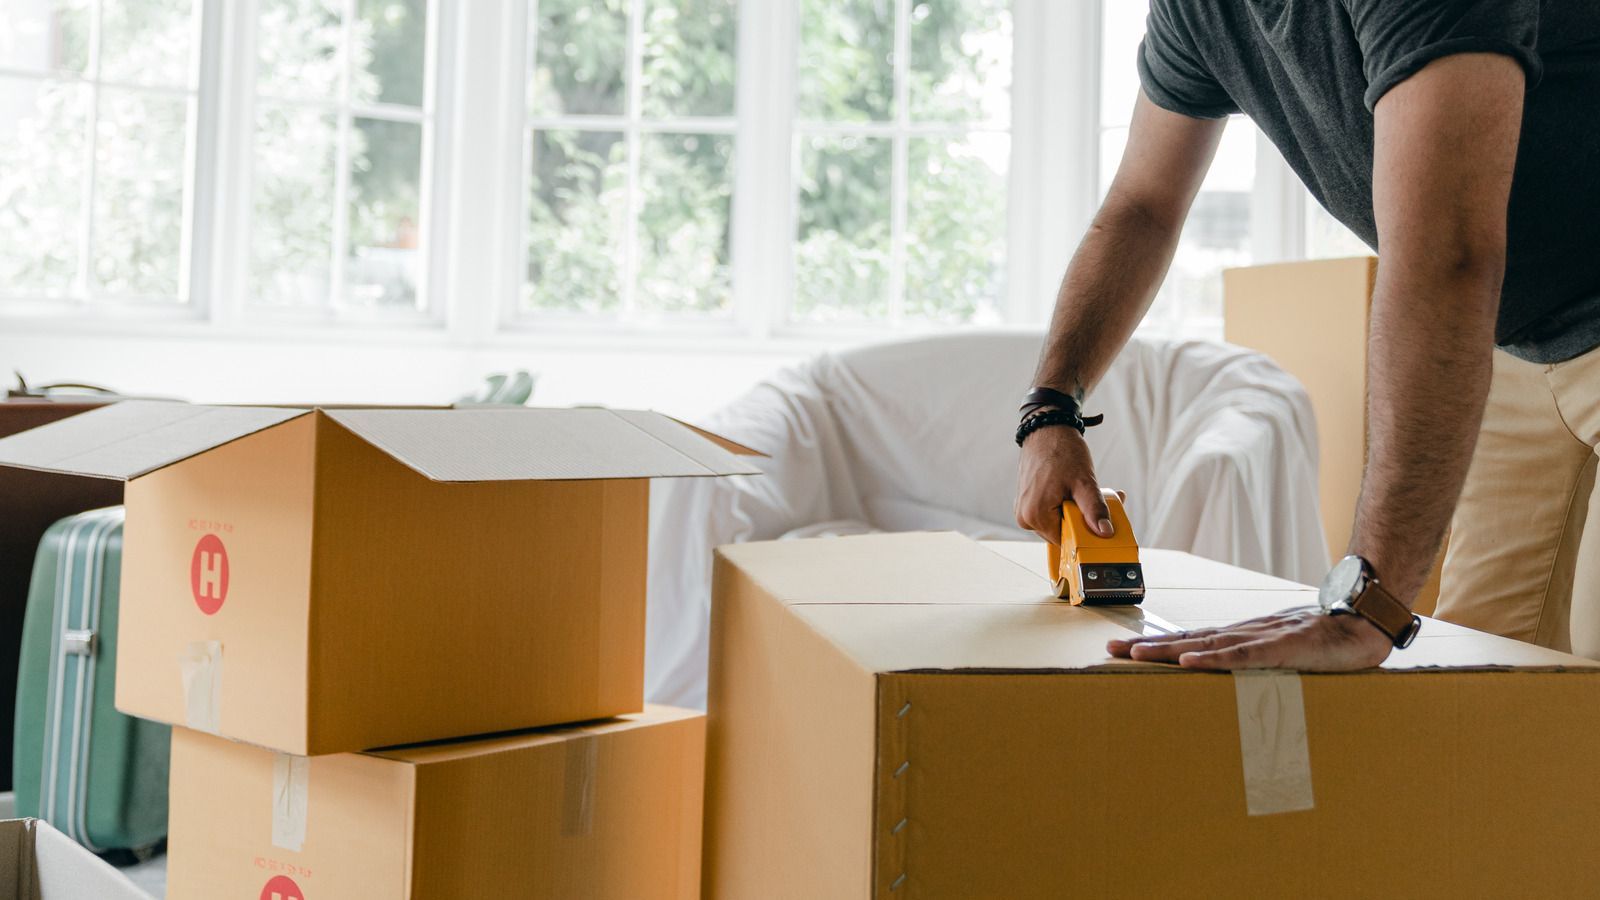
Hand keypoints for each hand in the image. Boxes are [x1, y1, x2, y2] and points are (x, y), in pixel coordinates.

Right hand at [1015, 422, 1111, 543]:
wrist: (1046, 429)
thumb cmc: (1062, 451)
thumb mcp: (1084, 482)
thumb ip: (1094, 510)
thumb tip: (1105, 532)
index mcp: (1035, 515)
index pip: (1066, 541)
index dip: (1085, 532)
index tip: (1101, 520)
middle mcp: (1025, 517)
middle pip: (1062, 532)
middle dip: (1083, 519)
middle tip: (1100, 500)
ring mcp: (1024, 509)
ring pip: (1058, 522)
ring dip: (1076, 511)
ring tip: (1086, 491)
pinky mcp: (1027, 502)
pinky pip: (1050, 512)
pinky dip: (1066, 505)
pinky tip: (1074, 490)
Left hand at [1106, 608, 1393, 670]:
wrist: (1365, 625)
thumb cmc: (1326, 642)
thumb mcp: (1284, 656)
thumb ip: (1258, 665)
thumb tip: (1230, 679)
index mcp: (1243, 637)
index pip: (1192, 641)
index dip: (1157, 645)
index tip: (1124, 651)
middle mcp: (1244, 633)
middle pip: (1188, 640)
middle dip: (1148, 647)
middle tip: (1111, 652)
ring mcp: (1262, 638)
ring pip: (1206, 645)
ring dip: (1169, 651)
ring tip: (1136, 656)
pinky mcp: (1282, 647)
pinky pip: (1242, 655)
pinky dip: (1213, 659)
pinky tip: (1189, 662)